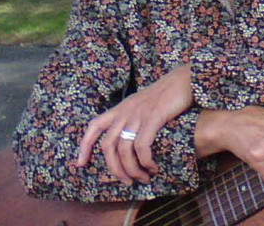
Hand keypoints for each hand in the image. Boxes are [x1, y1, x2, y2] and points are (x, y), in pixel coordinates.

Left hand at [77, 64, 192, 184]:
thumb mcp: (141, 104)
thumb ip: (131, 118)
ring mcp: (138, 114)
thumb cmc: (165, 95)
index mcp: (120, 108)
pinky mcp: (153, 117)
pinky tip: (153, 167)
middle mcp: (125, 111)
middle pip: (108, 145)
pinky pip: (142, 145)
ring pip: (124, 149)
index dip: (84, 145)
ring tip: (143, 178)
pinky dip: (145, 161)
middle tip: (126, 182)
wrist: (182, 80)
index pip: (94, 126)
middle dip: (114, 169)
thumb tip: (127, 141)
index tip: (81, 164)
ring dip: (131, 169)